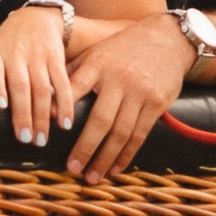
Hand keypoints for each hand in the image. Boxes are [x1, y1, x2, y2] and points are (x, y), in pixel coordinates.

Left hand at [0, 6, 78, 149]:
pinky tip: (65, 123)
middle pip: (21, 85)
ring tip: (42, 139)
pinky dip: (65, 103)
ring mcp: (38, 57)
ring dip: (44, 114)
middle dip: (23, 112)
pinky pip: (62, 83)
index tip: (0, 105)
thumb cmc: (3, 42)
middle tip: (25, 139)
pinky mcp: (56, 59)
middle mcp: (17, 55)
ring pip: (42, 87)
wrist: (36, 17)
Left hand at [61, 11, 193, 181]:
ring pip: (120, 133)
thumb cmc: (125, 47)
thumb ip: (75, 72)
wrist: (168, 38)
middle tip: (72, 169)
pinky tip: (115, 168)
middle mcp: (119, 79)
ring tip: (92, 177)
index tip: (48, 129)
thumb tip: (48, 98)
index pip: (76, 87)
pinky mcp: (157, 103)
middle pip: (100, 120)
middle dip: (85, 148)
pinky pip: (139, 135)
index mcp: (99, 64)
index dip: (61, 108)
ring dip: (105, 159)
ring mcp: (140, 92)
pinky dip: (126, 155)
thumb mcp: (98, 51)